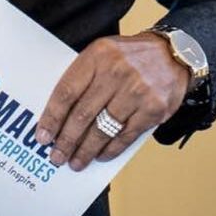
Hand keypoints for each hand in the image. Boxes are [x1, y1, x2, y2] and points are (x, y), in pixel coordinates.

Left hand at [35, 33, 189, 168]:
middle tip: (57, 156)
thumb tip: (58, 115)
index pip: (67, 91)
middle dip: (67, 140)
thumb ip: (83, 77)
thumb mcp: (103, 53)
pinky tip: (100, 156)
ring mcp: (137, 91)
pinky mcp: (153, 109)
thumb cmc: (129, 57)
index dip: (52, 117)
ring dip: (86, 150)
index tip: (43, 137)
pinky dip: (110, 149)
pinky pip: (125, 136)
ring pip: (103, 129)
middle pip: (83, 114)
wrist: (173, 54)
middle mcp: (116, 72)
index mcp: (98, 55)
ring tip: (76, 162)